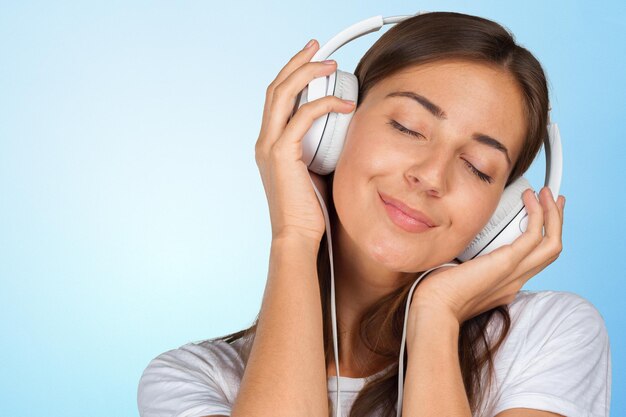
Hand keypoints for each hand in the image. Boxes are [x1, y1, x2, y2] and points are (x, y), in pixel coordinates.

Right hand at [254, 39, 355, 242]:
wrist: (297, 236)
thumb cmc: (310, 210)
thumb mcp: (316, 170)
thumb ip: (321, 146)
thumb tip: (344, 128)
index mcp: (271, 144)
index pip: (277, 99)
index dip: (292, 75)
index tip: (313, 61)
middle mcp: (265, 140)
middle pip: (275, 88)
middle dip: (297, 63)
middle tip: (317, 47)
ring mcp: (269, 146)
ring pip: (282, 94)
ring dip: (306, 73)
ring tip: (330, 63)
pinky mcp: (281, 154)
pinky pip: (301, 117)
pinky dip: (323, 105)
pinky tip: (344, 104)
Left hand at [409, 187, 565, 325]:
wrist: (434, 310)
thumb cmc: (435, 295)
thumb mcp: (455, 273)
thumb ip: (463, 262)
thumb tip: (457, 246)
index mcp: (504, 284)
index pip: (533, 260)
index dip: (541, 236)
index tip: (540, 214)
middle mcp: (514, 281)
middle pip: (549, 251)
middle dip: (555, 222)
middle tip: (554, 199)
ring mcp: (513, 274)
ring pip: (550, 244)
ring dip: (552, 216)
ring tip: (547, 194)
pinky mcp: (506, 264)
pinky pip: (533, 236)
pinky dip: (537, 215)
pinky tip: (531, 199)